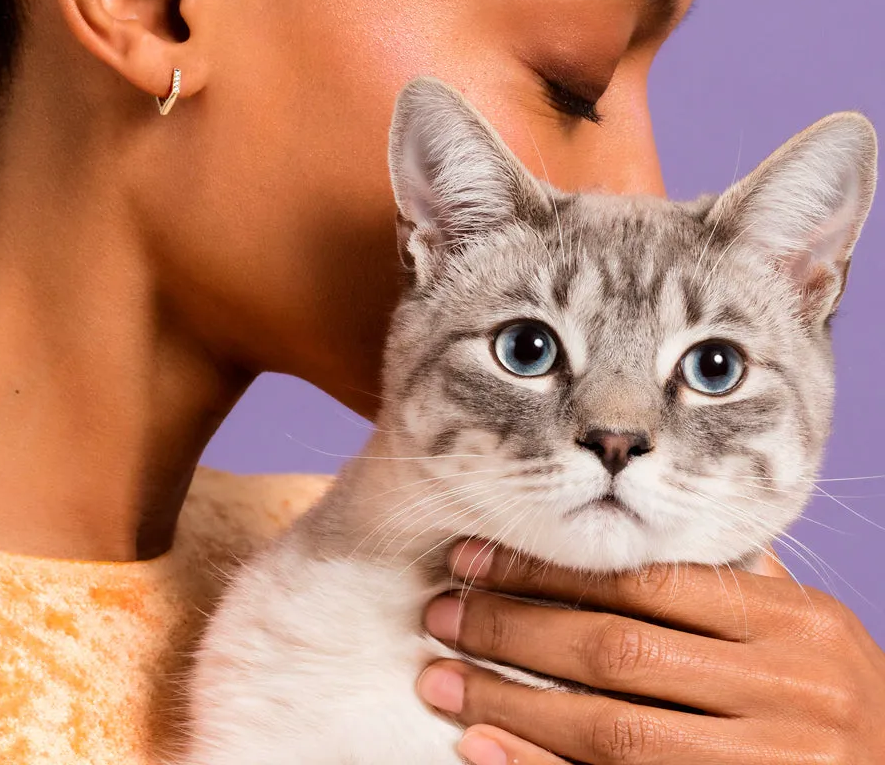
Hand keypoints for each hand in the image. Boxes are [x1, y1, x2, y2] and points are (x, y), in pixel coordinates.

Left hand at [417, 539, 884, 763]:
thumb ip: (728, 591)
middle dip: (514, 630)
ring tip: (440, 680)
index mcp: (796, 625)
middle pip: (618, 650)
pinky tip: (484, 752)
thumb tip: (625, 540)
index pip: (646, 582)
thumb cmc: (843, 706)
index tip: (474, 558)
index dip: (549, 571)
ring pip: (612, 731)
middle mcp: (790, 692)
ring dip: (512, 704)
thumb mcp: (807, 636)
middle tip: (440, 614)